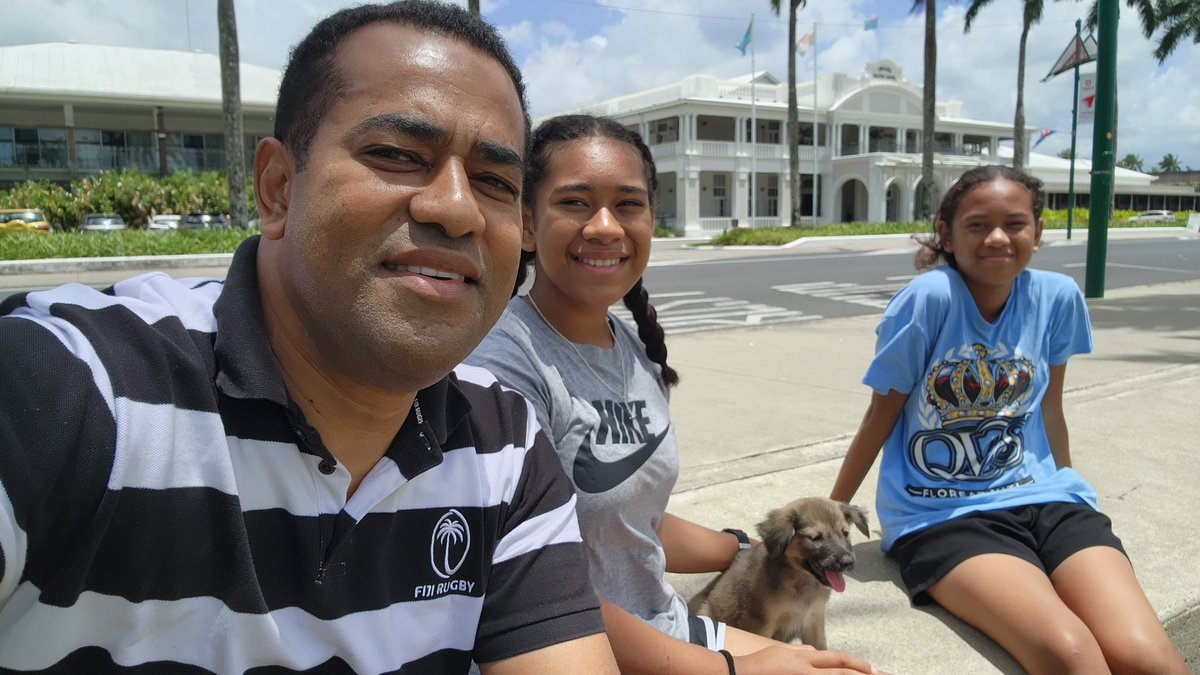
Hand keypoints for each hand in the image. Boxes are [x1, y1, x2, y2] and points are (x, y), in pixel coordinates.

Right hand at [733, 644, 878, 674]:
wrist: (740, 674)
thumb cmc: (759, 664)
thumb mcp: (781, 652)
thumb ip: (800, 652)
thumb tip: (814, 651)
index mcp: (804, 658)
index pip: (837, 660)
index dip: (856, 664)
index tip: (870, 669)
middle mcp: (806, 671)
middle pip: (841, 674)